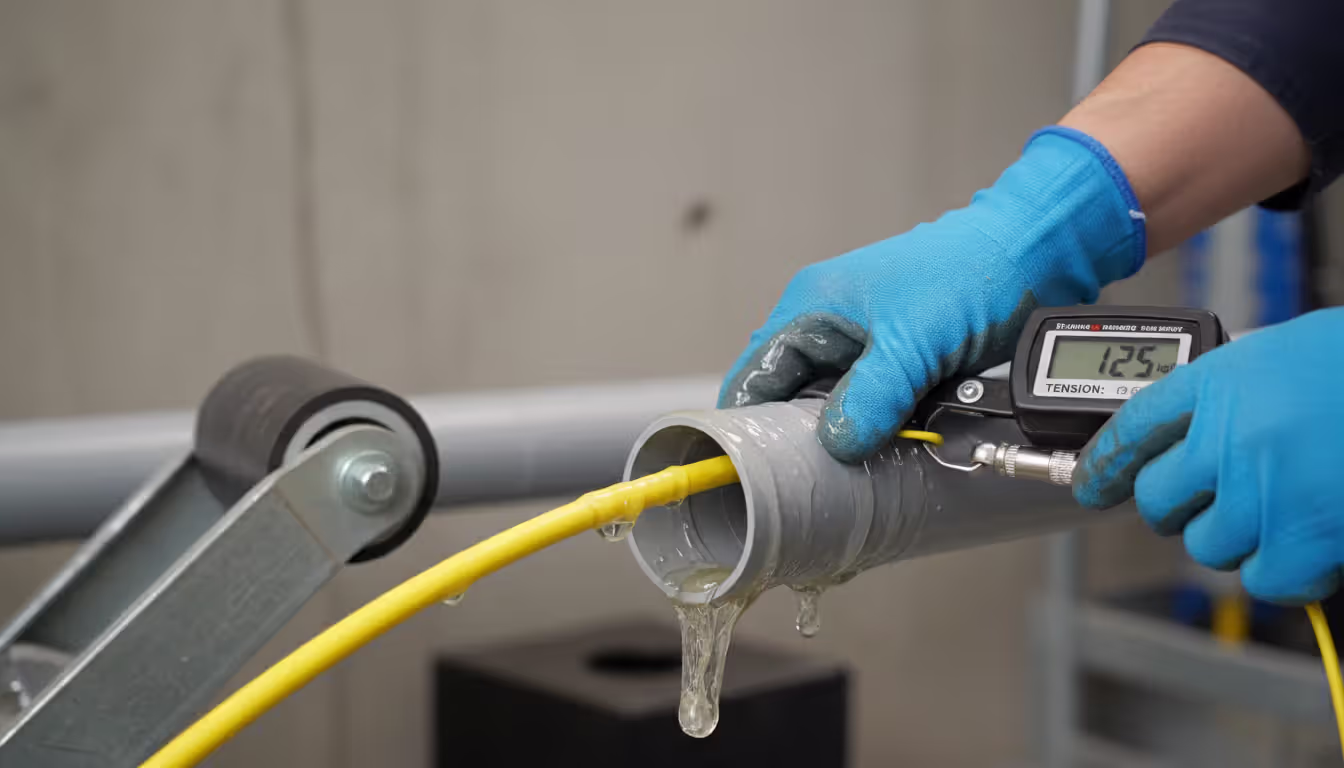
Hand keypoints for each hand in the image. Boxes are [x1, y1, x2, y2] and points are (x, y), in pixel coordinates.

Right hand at [719, 127, 1145, 461]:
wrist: (1037, 255)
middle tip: (817, 478)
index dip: (749, 422)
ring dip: (850, 436)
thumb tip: (836, 444)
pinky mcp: (900, 365)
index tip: (757, 468)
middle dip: (804, 438)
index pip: (755, 375)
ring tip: (857, 468)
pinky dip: (884, 430)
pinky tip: (895, 448)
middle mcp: (831, 328)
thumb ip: (872, 395)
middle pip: (792, 399)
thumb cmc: (971, 271)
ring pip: (837, 409)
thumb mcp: (913, 341)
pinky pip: (876, 409)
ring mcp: (866, 348)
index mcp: (812, 308)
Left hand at [1074, 309, 1343, 603]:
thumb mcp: (1283, 356)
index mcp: (1217, 382)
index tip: (1089, 482)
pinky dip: (1285, 570)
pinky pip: (1262, 577)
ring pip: (1207, 544)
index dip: (1102, 463)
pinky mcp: (1300, 539)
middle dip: (1178, 507)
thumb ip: (1233, 393)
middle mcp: (1226, 437)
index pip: (1130, 428)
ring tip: (1281, 510)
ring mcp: (1260, 492)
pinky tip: (1310, 543)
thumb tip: (1197, 432)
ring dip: (1238, 537)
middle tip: (1212, 502)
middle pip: (1157, 499)